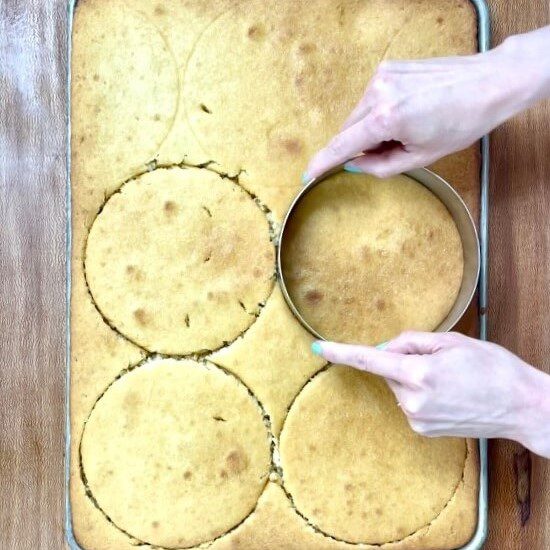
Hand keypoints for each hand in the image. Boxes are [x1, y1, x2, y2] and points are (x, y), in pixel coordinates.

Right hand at [305, 27, 549, 179]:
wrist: (490, 83)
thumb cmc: (462, 122)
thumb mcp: (421, 157)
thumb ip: (381, 166)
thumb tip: (355, 164)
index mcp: (386, 118)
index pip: (343, 145)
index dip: (324, 162)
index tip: (307, 173)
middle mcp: (378, 92)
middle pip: (349, 129)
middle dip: (360, 146)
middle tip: (389, 151)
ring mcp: (382, 76)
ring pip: (359, 114)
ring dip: (370, 128)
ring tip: (404, 130)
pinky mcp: (389, 67)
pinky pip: (371, 98)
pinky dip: (378, 112)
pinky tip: (405, 113)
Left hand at [313, 332, 549, 457]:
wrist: (523, 406)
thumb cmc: (493, 368)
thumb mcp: (452, 341)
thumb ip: (412, 341)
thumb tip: (387, 347)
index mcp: (419, 373)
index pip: (370, 360)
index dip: (342, 353)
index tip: (319, 348)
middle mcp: (413, 400)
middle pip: (389, 371)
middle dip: (403, 362)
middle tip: (439, 361)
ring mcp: (417, 419)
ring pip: (400, 387)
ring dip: (413, 379)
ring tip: (449, 380)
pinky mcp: (423, 430)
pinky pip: (409, 403)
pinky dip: (420, 394)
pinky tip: (447, 395)